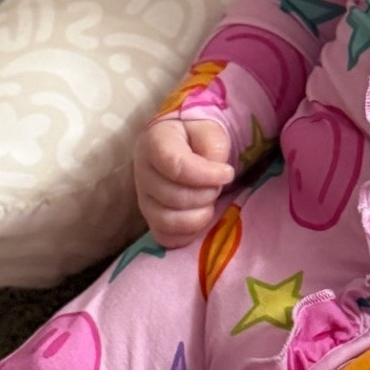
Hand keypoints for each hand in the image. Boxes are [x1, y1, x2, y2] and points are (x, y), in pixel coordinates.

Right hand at [133, 116, 235, 247]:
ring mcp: (143, 199)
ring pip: (167, 221)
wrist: (184, 146)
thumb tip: (215, 174)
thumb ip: (213, 148)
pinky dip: (188, 233)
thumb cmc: (197, 138)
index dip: (206, 175)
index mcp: (153, 143)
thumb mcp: (210, 131)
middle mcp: (141, 172)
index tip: (228, 173)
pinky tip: (201, 218)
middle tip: (218, 186)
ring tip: (210, 202)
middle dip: (206, 194)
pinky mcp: (150, 220)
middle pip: (173, 196)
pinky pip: (165, 238)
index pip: (175, 166)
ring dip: (199, 216)